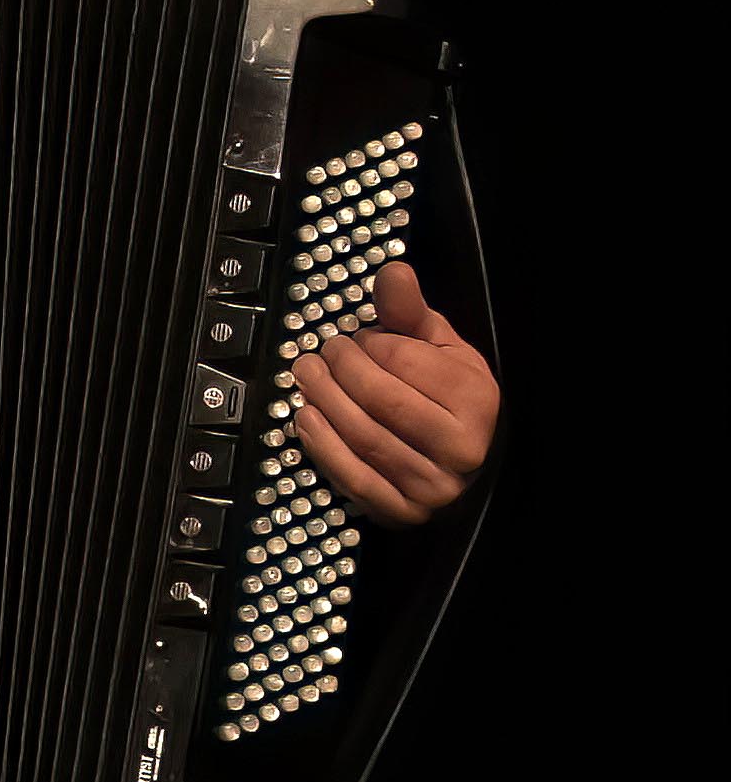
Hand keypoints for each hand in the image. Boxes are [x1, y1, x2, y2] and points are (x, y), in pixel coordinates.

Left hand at [296, 261, 494, 523]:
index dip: (368, 346)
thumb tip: (392, 270)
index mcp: (477, 399)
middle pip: (379, 400)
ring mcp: (433, 485)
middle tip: (318, 355)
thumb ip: (411, 312)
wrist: (460, 459)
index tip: (352, 339)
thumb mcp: (440, 349)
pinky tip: (305, 418)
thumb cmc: (447, 397)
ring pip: (362, 437)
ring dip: (322, 402)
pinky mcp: (403, 511)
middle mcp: (462, 446)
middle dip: (338, 372)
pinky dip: (321, 445)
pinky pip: (352, 476)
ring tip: (305, 378)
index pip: (404, 363)